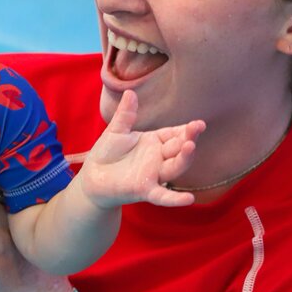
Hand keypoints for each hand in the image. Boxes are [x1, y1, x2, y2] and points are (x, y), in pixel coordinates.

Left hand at [82, 90, 205, 207]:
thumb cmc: (107, 152)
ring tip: (190, 146)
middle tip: (197, 128)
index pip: (175, 134)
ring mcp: (153, 174)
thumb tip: (130, 92)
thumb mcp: (116, 130)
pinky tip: (188, 199)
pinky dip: (175, 199)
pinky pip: (162, 195)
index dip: (187, 130)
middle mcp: (158, 158)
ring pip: (175, 168)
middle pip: (179, 149)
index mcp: (155, 142)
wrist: (92, 176)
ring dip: (184, 159)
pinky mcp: (144, 190)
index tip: (199, 124)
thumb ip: (125, 114)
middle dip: (189, 139)